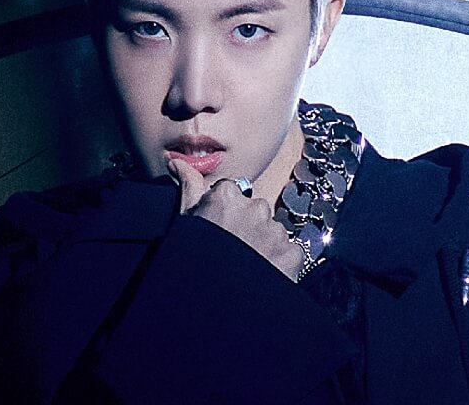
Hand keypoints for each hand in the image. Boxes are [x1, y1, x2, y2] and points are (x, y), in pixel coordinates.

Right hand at [167, 158, 304, 281]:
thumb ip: (188, 185)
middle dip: (246, 226)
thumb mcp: (187, 219)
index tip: (219, 229)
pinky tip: (263, 273)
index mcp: (226, 196)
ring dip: (264, 243)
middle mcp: (254, 208)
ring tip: (246, 265)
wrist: (216, 308)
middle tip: (232, 249)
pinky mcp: (292, 252)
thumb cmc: (195, 259)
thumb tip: (176, 160)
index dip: (225, 213)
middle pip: (254, 210)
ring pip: (272, 230)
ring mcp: (275, 231)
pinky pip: (289, 250)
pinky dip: (280, 261)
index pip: (232, 193)